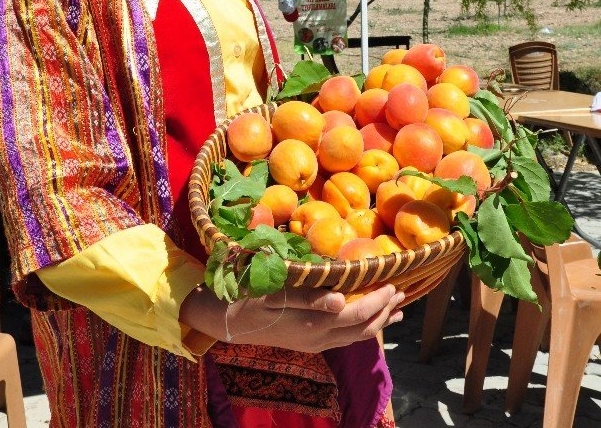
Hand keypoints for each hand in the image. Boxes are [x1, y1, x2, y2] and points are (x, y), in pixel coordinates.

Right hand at [181, 282, 403, 352]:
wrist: (222, 320)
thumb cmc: (247, 298)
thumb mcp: (274, 293)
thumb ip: (307, 297)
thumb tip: (342, 299)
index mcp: (313, 326)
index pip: (357, 316)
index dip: (378, 302)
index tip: (393, 283)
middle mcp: (317, 339)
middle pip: (361, 330)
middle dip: (384, 313)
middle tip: (402, 295)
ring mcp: (312, 342)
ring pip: (353, 337)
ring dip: (376, 323)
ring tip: (394, 311)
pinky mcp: (305, 340)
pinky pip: (342, 337)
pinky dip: (360, 327)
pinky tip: (361, 318)